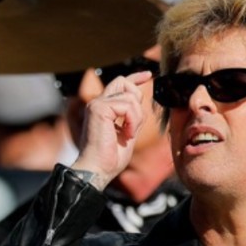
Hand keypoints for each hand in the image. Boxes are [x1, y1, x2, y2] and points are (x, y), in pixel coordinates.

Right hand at [69, 70, 151, 189]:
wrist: (97, 170)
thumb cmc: (109, 159)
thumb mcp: (127, 133)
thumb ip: (132, 117)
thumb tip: (139, 102)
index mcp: (103, 108)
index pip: (119, 84)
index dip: (135, 78)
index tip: (148, 75)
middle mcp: (98, 103)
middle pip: (124, 82)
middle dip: (137, 98)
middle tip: (135, 123)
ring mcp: (97, 104)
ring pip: (130, 97)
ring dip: (136, 118)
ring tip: (129, 135)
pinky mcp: (99, 109)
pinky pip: (127, 106)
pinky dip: (132, 121)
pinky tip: (127, 134)